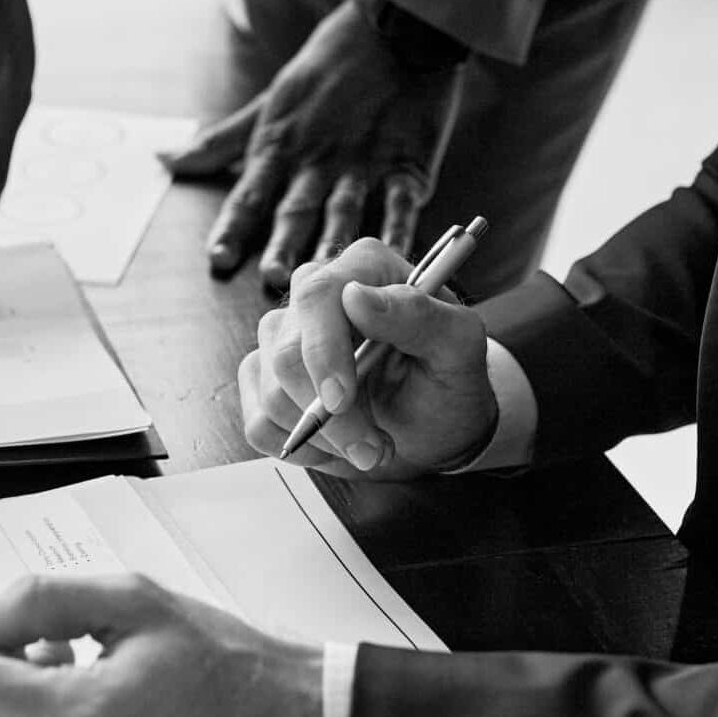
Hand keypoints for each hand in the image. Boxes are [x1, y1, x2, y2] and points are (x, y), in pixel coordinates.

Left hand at [163, 0, 465, 291]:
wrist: (393, 30)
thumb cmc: (327, 68)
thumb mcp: (267, 104)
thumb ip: (220, 142)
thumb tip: (165, 160)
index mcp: (280, 148)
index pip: (250, 194)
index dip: (233, 227)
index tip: (218, 258)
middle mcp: (316, 161)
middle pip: (295, 208)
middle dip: (282, 243)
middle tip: (273, 276)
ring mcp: (361, 164)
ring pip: (344, 208)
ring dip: (333, 240)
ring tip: (327, 271)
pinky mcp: (406, 163)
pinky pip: (402, 201)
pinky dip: (400, 228)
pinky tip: (396, 254)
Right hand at [239, 237, 497, 477]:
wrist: (432, 427)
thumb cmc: (448, 381)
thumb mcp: (459, 349)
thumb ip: (419, 316)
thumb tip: (357, 297)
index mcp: (363, 269)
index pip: (317, 297)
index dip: (323, 352)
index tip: (342, 400)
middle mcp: (314, 294)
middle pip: (286, 355)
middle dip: (331, 417)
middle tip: (374, 447)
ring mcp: (281, 336)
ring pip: (271, 395)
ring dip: (324, 437)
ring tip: (369, 443)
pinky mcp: (263, 379)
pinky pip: (258, 422)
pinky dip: (301, 446)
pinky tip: (336, 443)